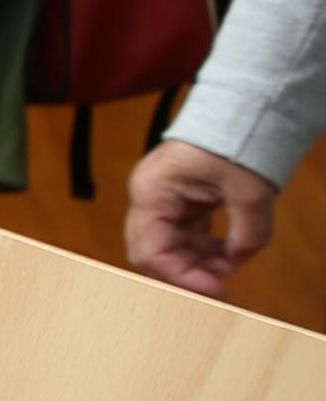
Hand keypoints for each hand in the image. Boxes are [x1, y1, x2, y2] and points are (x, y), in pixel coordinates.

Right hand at [127, 138, 278, 294]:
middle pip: (155, 253)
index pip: (151, 251)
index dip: (181, 277)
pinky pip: (186, 236)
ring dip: (198, 264)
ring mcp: (163, 200)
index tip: (215, 291)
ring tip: (229, 270)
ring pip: (170, 248)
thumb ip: (247, 234)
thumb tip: (238, 262)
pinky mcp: (180, 202)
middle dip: (187, 274)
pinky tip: (227, 255)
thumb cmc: (236, 139)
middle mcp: (149, 199)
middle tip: (220, 290)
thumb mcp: (250, 191)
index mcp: (152, 192)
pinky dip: (205, 250)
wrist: (244, 110)